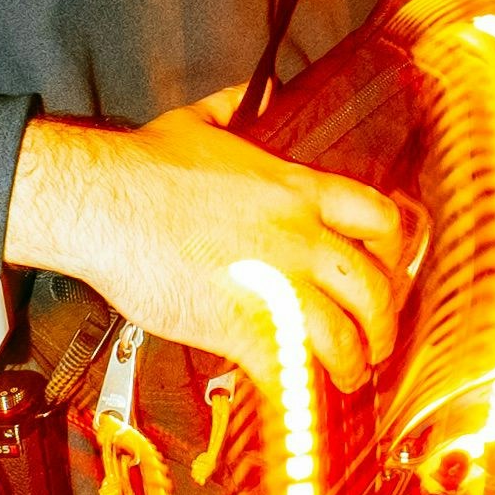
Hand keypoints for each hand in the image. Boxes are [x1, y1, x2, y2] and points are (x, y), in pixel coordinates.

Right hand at [6, 90, 410, 390]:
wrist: (101, 202)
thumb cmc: (141, 167)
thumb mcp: (199, 121)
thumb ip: (236, 106)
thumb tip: (256, 91)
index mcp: (297, 191)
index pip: (379, 218)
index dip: (392, 249)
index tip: (385, 266)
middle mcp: (299, 238)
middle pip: (374, 288)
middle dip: (383, 322)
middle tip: (376, 339)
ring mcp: (276, 285)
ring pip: (343, 337)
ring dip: (351, 364)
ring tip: (347, 377)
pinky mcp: (242, 326)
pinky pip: (289, 372)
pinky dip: (299, 395)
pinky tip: (298, 403)